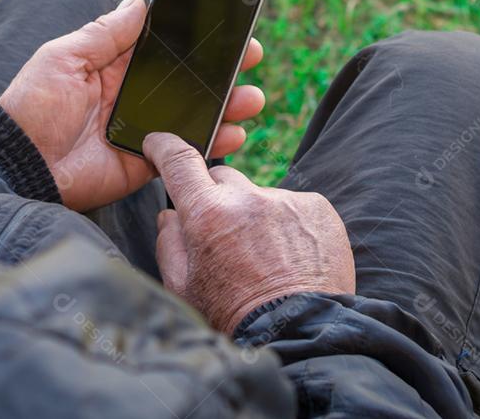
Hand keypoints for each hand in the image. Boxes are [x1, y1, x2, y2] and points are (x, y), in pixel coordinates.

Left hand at [0, 0, 265, 211]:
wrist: (19, 165)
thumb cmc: (33, 107)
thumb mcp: (64, 57)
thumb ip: (104, 33)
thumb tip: (138, 2)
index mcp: (113, 67)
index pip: (164, 49)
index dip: (196, 40)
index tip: (229, 28)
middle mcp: (133, 96)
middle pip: (188, 81)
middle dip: (223, 71)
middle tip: (251, 58)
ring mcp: (142, 130)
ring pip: (195, 115)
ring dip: (227, 106)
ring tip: (251, 99)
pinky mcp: (145, 162)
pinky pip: (185, 152)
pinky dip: (212, 144)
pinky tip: (234, 133)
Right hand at [143, 132, 355, 333]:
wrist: (301, 335)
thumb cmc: (235, 317)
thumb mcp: (183, 288)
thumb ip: (168, 243)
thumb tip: (169, 216)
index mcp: (207, 213)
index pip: (179, 161)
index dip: (165, 147)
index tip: (160, 144)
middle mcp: (248, 197)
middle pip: (223, 177)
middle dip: (218, 198)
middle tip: (225, 236)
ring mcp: (287, 200)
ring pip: (261, 196)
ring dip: (257, 216)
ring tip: (267, 259)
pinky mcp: (319, 208)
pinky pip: (295, 207)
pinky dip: (290, 225)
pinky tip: (292, 257)